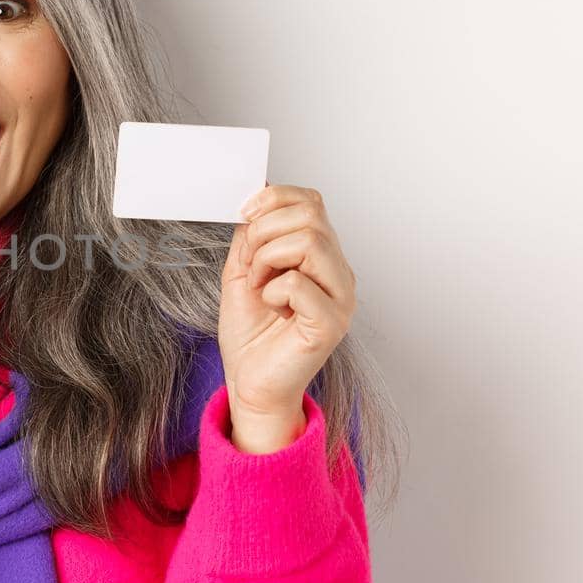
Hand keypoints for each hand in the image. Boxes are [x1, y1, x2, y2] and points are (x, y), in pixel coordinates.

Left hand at [217, 182, 356, 453]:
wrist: (250, 383)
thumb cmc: (251, 335)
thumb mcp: (242, 272)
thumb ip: (251, 237)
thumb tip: (254, 203)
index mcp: (320, 256)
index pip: (311, 201)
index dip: (274, 198)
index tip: (244, 215)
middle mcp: (337, 272)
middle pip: (311, 215)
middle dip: (265, 230)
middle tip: (250, 263)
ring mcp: (340, 298)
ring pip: (310, 241)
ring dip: (267, 258)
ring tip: (259, 284)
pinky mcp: (331, 323)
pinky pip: (300, 283)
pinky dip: (273, 290)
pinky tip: (272, 308)